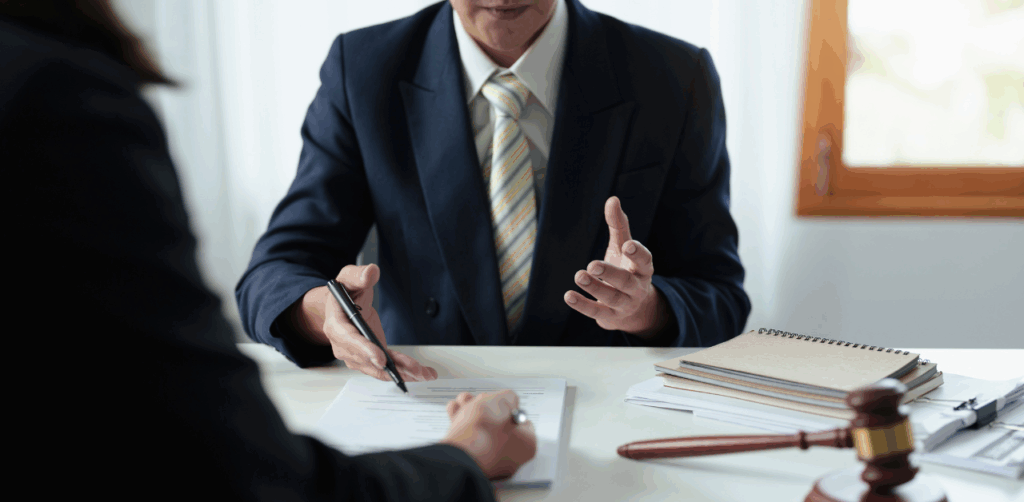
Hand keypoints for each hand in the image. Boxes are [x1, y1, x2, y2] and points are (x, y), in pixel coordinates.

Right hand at [289, 264, 437, 381]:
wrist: (343, 306)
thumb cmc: (345, 292)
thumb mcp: (349, 278)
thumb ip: (358, 275)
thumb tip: (371, 272)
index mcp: (336, 324)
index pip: (349, 339)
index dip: (364, 350)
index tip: (381, 358)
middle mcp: (343, 344)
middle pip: (367, 359)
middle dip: (390, 366)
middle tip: (412, 370)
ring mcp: (356, 354)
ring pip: (378, 368)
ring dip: (401, 372)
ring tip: (422, 374)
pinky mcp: (370, 357)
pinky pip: (386, 367)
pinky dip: (403, 371)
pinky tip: (421, 373)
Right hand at [441, 390, 536, 479]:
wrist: (458, 454)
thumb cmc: (485, 430)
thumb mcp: (504, 400)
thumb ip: (509, 397)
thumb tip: (506, 400)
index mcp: (525, 445)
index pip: (523, 423)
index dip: (510, 408)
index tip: (501, 400)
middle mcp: (509, 457)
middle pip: (498, 425)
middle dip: (486, 408)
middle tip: (479, 398)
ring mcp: (488, 462)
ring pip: (480, 430)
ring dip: (470, 411)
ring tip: (463, 400)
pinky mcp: (469, 462)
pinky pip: (467, 439)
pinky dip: (459, 423)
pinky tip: (455, 410)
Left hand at [563, 196, 669, 337]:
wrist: (633, 309)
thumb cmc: (627, 269)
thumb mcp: (623, 247)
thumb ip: (618, 225)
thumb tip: (612, 199)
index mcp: (642, 269)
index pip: (645, 261)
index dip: (638, 253)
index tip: (627, 246)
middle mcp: (636, 287)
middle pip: (626, 281)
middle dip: (611, 273)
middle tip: (593, 264)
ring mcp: (624, 304)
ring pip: (611, 298)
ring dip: (594, 288)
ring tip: (579, 275)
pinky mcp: (609, 317)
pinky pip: (596, 312)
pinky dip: (583, 305)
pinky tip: (569, 296)